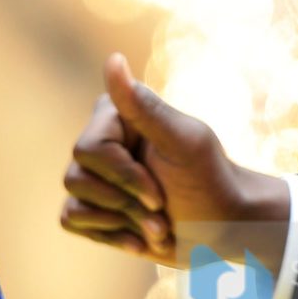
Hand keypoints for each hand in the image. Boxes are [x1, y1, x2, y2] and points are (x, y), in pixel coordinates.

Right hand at [59, 54, 290, 273]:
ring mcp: (98, 175)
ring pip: (74, 201)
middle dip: (124, 203)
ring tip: (157, 226)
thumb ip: (145, 106)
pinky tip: (140, 239)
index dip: (122, 177)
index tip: (158, 193)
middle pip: (75, 177)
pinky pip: (72, 220)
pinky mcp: (96, 206)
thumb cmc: (212, 182)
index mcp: (120, 116)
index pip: (88, 148)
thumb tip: (113, 59)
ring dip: (122, 222)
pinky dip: (109, 235)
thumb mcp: (184, 143)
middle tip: (161, 209)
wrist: (225, 230)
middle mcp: (103, 141)